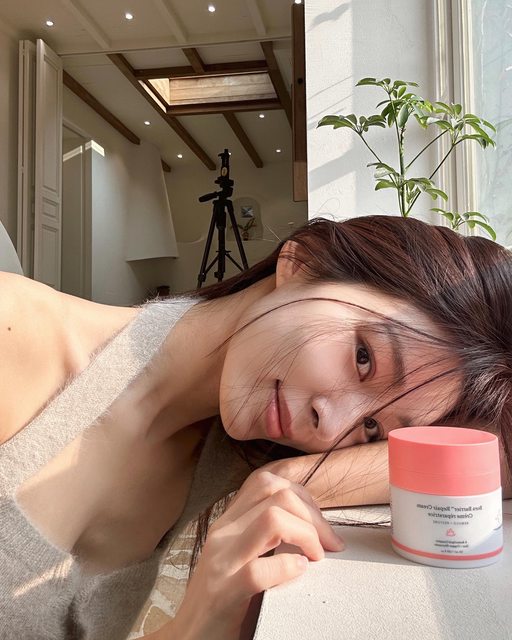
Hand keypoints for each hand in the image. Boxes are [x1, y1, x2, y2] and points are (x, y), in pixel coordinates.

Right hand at [169, 469, 343, 639]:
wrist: (190, 636)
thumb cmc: (223, 596)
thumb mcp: (240, 553)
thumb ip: (263, 533)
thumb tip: (309, 520)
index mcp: (228, 521)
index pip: (265, 480)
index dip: (300, 492)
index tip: (317, 519)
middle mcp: (223, 533)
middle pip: (276, 493)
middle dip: (312, 514)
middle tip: (328, 542)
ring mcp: (222, 561)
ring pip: (273, 519)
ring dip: (306, 534)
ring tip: (316, 555)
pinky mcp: (225, 592)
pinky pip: (261, 570)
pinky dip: (289, 568)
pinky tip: (299, 573)